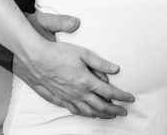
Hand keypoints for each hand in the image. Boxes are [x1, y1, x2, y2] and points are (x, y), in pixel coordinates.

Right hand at [13, 13, 134, 117]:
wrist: (36, 57)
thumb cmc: (58, 52)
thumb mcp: (83, 53)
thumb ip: (100, 63)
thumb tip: (116, 69)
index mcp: (87, 81)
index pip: (109, 92)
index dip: (122, 96)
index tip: (130, 99)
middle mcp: (78, 93)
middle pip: (101, 106)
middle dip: (114, 110)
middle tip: (124, 112)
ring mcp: (68, 97)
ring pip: (88, 111)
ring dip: (101, 115)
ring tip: (109, 116)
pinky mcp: (58, 97)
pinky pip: (73, 110)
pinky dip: (84, 114)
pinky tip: (86, 113)